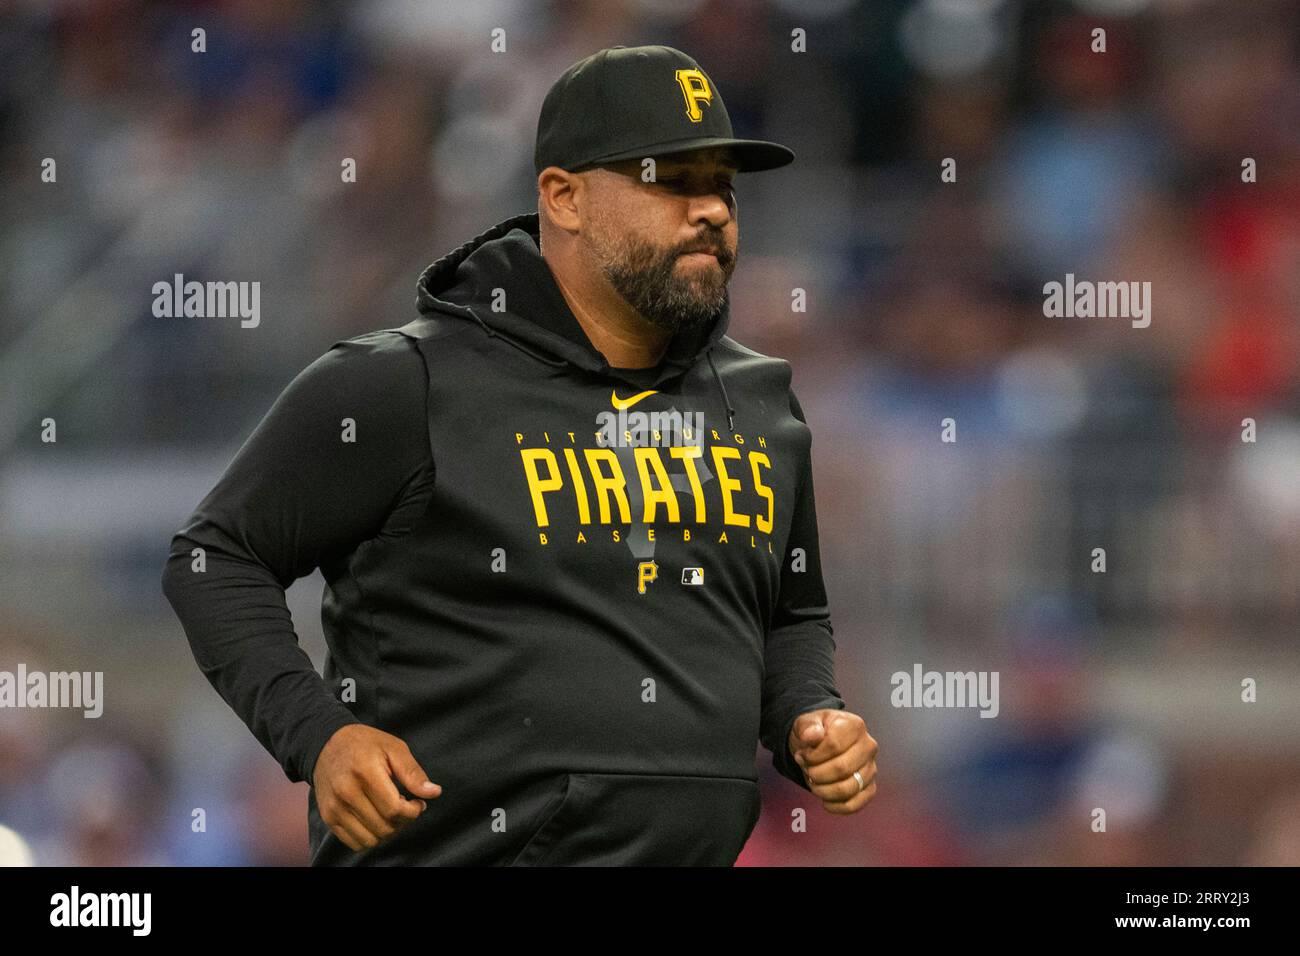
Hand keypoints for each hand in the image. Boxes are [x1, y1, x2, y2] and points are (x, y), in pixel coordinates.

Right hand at [312, 724, 441, 850]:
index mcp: (365, 773)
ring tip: (389, 811)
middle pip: (384, 827)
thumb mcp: (394, 748)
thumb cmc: (365, 744)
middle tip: (405, 805)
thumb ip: (413, 773)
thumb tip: (434, 792)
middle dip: (403, 821)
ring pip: (371, 840)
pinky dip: (371, 836)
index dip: (413, 812)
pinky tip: (375, 817)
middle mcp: (346, 793)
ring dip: (388, 831)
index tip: (418, 803)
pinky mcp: (328, 817)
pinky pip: (355, 843)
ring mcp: (334, 808)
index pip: (394, 810)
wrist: (327, 745)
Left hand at [788, 709, 876, 813]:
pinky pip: (855, 804)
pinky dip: (836, 807)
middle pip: (842, 768)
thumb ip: (807, 727)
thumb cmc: (815, 733)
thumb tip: (812, 735)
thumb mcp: (805, 723)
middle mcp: (868, 747)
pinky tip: (824, 800)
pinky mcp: (869, 788)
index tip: (801, 756)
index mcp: (854, 726)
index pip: (834, 745)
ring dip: (823, 790)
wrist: (820, 743)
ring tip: (813, 782)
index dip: (813, 755)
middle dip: (816, 773)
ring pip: (848, 788)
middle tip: (806, 769)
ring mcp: (871, 768)